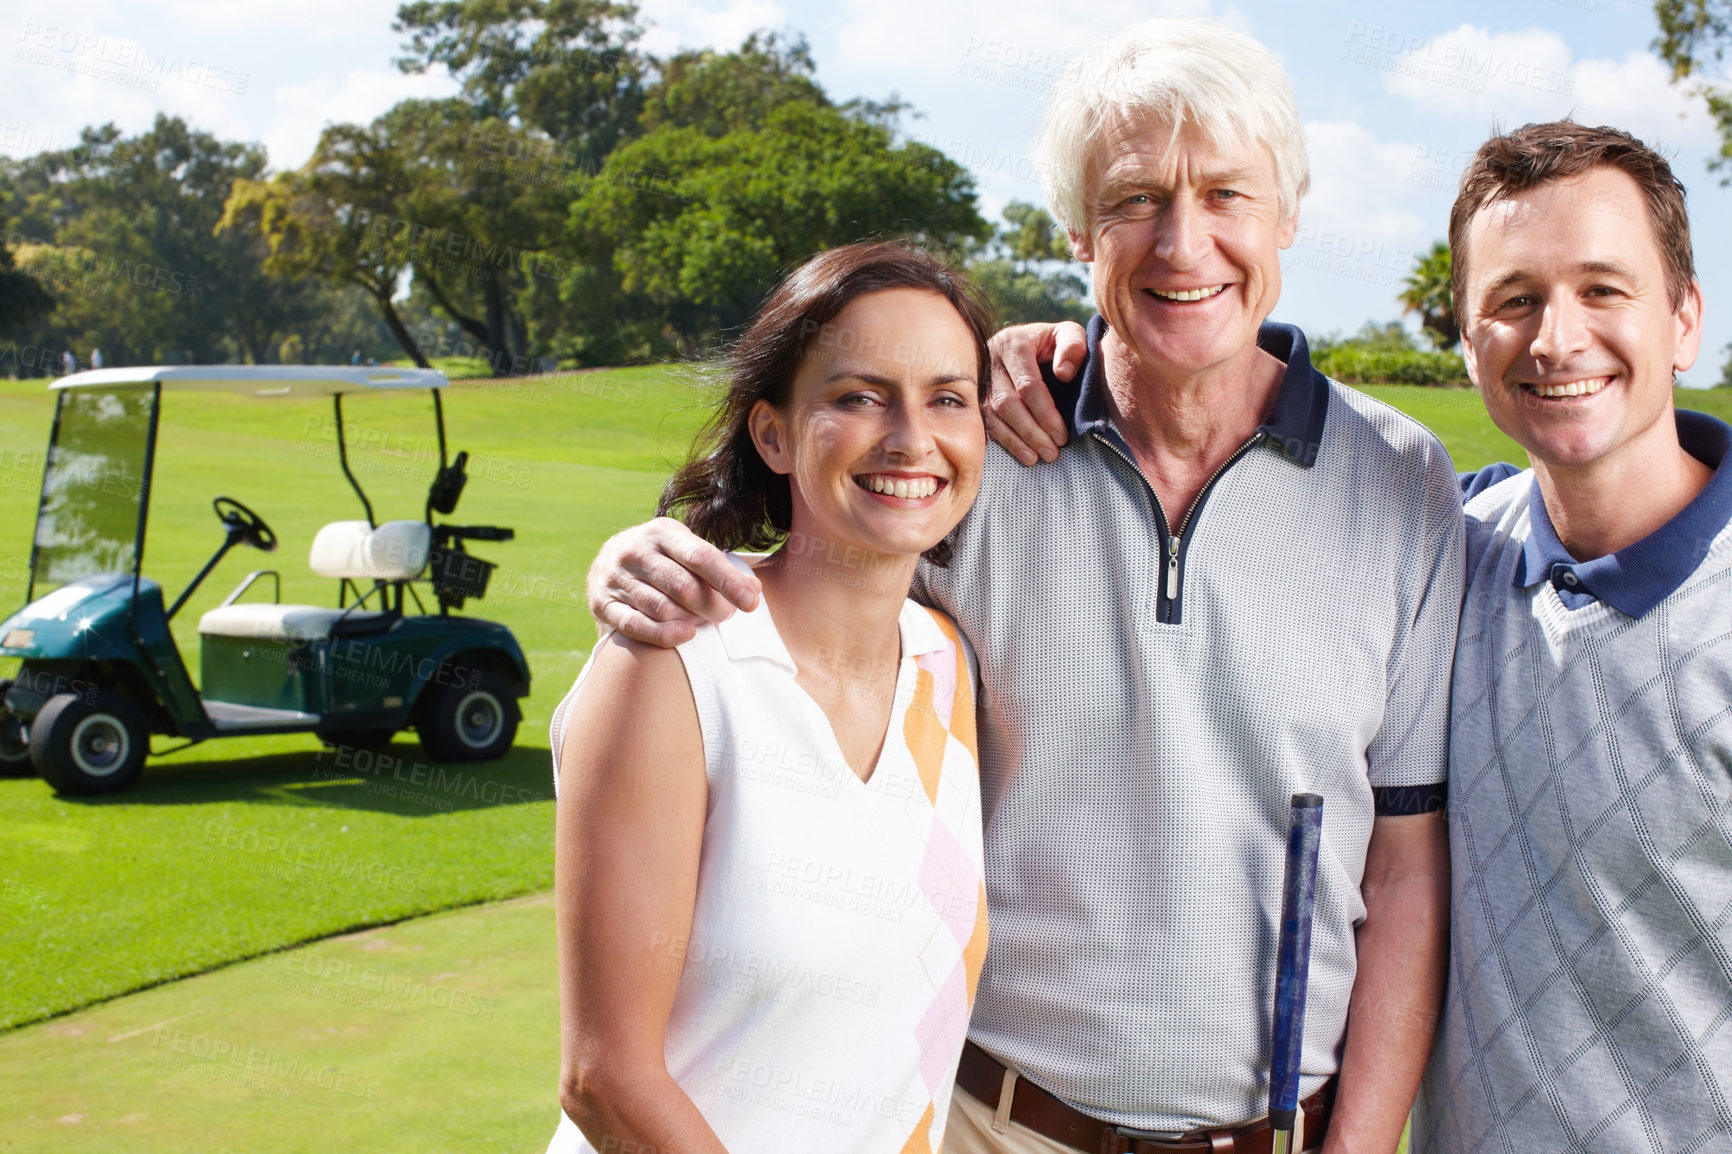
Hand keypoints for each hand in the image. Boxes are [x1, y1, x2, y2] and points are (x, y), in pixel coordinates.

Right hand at [586, 517, 761, 646]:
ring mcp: (616, 578)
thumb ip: (721, 569)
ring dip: (690, 621)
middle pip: (684, 587)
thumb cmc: (663, 561)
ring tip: (703, 622)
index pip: (701, 557)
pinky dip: (663, 634)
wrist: (607, 563)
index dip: (728, 582)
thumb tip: (754, 589)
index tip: (751, 603)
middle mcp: (636, 551)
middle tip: (725, 615)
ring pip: (662, 608)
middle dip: (712, 606)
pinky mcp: (602, 603)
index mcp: (662, 532)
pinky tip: (685, 636)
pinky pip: (635, 625)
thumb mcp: (687, 552)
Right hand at [984, 320, 1087, 464]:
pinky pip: (984, 421)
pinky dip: (1003, 440)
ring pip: (993, 415)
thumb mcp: (1067, 334)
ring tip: (1036, 458)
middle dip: (1031, 432)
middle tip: (1051, 452)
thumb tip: (1064, 374)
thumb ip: (1073, 346)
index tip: (1062, 435)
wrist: (1025, 341)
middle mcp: (991, 360)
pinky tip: (1020, 453)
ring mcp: (979, 378)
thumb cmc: (1051, 342)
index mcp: (1014, 343)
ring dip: (1016, 440)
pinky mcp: (975, 394)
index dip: (1045, 413)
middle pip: (1007, 403)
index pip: (1028, 384)